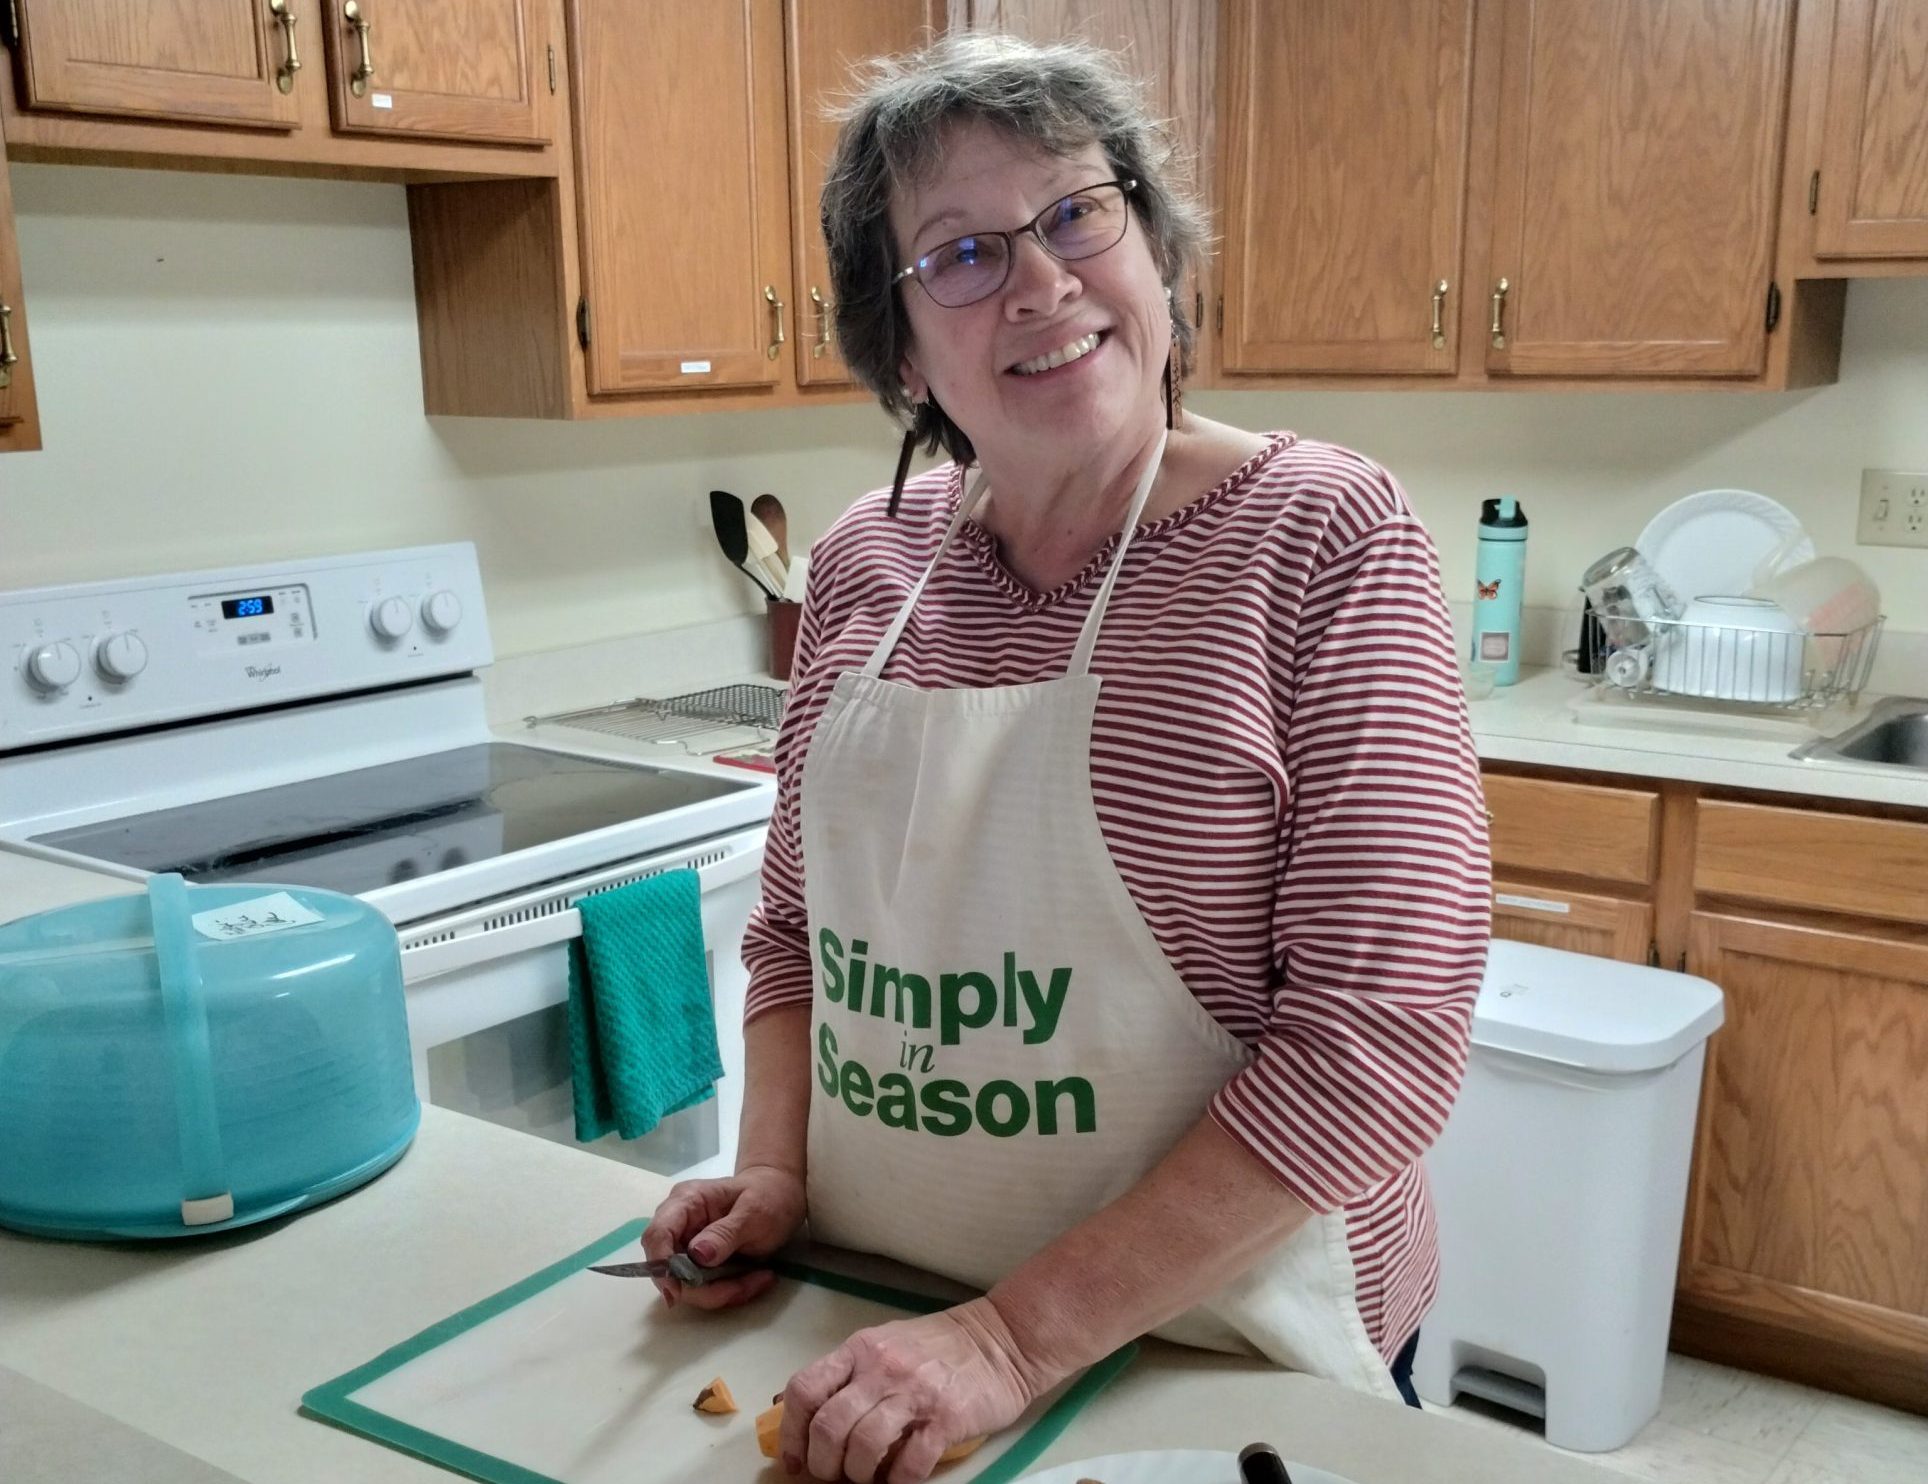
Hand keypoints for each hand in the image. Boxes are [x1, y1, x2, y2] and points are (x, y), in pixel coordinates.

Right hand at [641, 1162, 805, 1310]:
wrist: (780, 1194)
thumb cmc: (768, 1195)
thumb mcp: (755, 1212)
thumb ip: (726, 1232)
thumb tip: (697, 1254)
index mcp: (686, 1201)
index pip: (658, 1234)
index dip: (661, 1265)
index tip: (677, 1293)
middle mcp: (679, 1223)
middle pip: (669, 1268)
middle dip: (702, 1288)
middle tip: (742, 1289)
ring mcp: (687, 1244)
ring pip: (686, 1284)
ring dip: (720, 1292)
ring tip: (758, 1280)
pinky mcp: (699, 1262)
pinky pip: (703, 1286)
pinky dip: (726, 1290)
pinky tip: (753, 1280)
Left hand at [779, 1297, 1047, 1483]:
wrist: (1003, 1340)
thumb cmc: (940, 1346)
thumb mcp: (886, 1344)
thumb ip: (849, 1373)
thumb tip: (803, 1412)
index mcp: (861, 1349)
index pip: (805, 1389)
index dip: (791, 1432)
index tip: (795, 1460)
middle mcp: (882, 1368)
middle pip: (830, 1426)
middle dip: (823, 1464)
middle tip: (833, 1476)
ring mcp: (915, 1393)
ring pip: (864, 1447)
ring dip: (858, 1475)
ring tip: (866, 1478)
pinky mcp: (947, 1418)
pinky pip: (909, 1464)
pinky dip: (897, 1482)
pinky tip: (898, 1480)